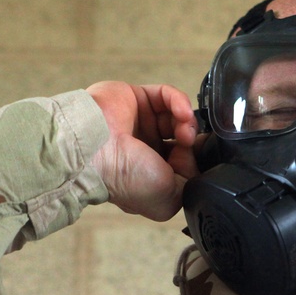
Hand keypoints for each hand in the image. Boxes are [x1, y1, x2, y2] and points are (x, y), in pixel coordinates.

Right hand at [88, 81, 199, 221]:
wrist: (96, 150)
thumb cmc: (125, 178)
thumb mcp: (169, 198)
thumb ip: (190, 183)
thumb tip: (196, 162)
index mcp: (150, 173)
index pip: (183, 162)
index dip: (195, 159)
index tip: (199, 159)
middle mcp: (146, 149)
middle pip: (183, 137)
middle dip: (193, 140)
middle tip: (189, 143)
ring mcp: (142, 123)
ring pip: (178, 116)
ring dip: (188, 122)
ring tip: (184, 130)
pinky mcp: (138, 98)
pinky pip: (167, 95)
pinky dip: (179, 102)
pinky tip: (182, 112)